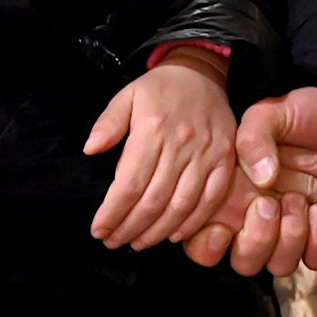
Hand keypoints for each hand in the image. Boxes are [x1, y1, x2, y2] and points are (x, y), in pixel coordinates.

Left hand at [86, 50, 240, 250]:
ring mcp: (207, 154)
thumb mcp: (127, 96)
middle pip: (153, 201)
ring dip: (157, 232)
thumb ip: (108, 123)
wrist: (202, 73)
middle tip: (114, 241)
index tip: (98, 229)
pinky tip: (173, 235)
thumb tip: (90, 149)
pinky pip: (210, 199)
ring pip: (181, 206)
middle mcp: (181, 144)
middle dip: (130, 228)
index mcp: (153, 129)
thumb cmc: (160, 89)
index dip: (113, 213)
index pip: (130, 184)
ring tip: (138, 242)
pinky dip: (192, 223)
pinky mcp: (225, 160)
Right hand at [184, 86, 316, 275]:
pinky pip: (316, 259)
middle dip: (258, 239)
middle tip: (270, 205)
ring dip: (293, 237)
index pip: (203, 240)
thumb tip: (263, 177)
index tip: (222, 228)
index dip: (207, 245)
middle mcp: (253, 221)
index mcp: (229, 196)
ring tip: (307, 204)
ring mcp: (286, 233)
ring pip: (280, 265)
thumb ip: (255, 137)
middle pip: (244, 260)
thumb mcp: (271, 113)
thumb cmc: (301, 114)